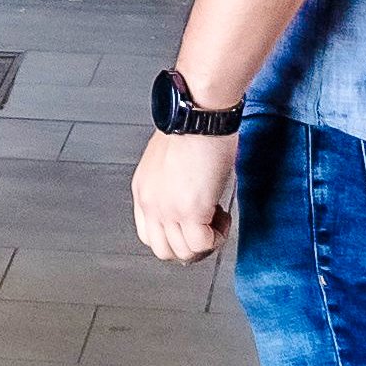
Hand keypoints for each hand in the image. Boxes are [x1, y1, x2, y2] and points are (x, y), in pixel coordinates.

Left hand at [133, 123, 239, 262]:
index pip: (148, 234)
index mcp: (143, 190)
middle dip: (189, 247)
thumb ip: (170, 182)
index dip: (173, 236)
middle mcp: (151, 203)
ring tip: (217, 220)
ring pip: (183, 253)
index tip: (190, 226)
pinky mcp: (191, 210)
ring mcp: (168, 210)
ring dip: (206, 242)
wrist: (198, 112)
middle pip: (163, 250)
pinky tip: (222, 216)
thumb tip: (187, 194)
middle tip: (207, 230)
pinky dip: (217, 237)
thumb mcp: (168, 159)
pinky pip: (202, 244)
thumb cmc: (190, 124)